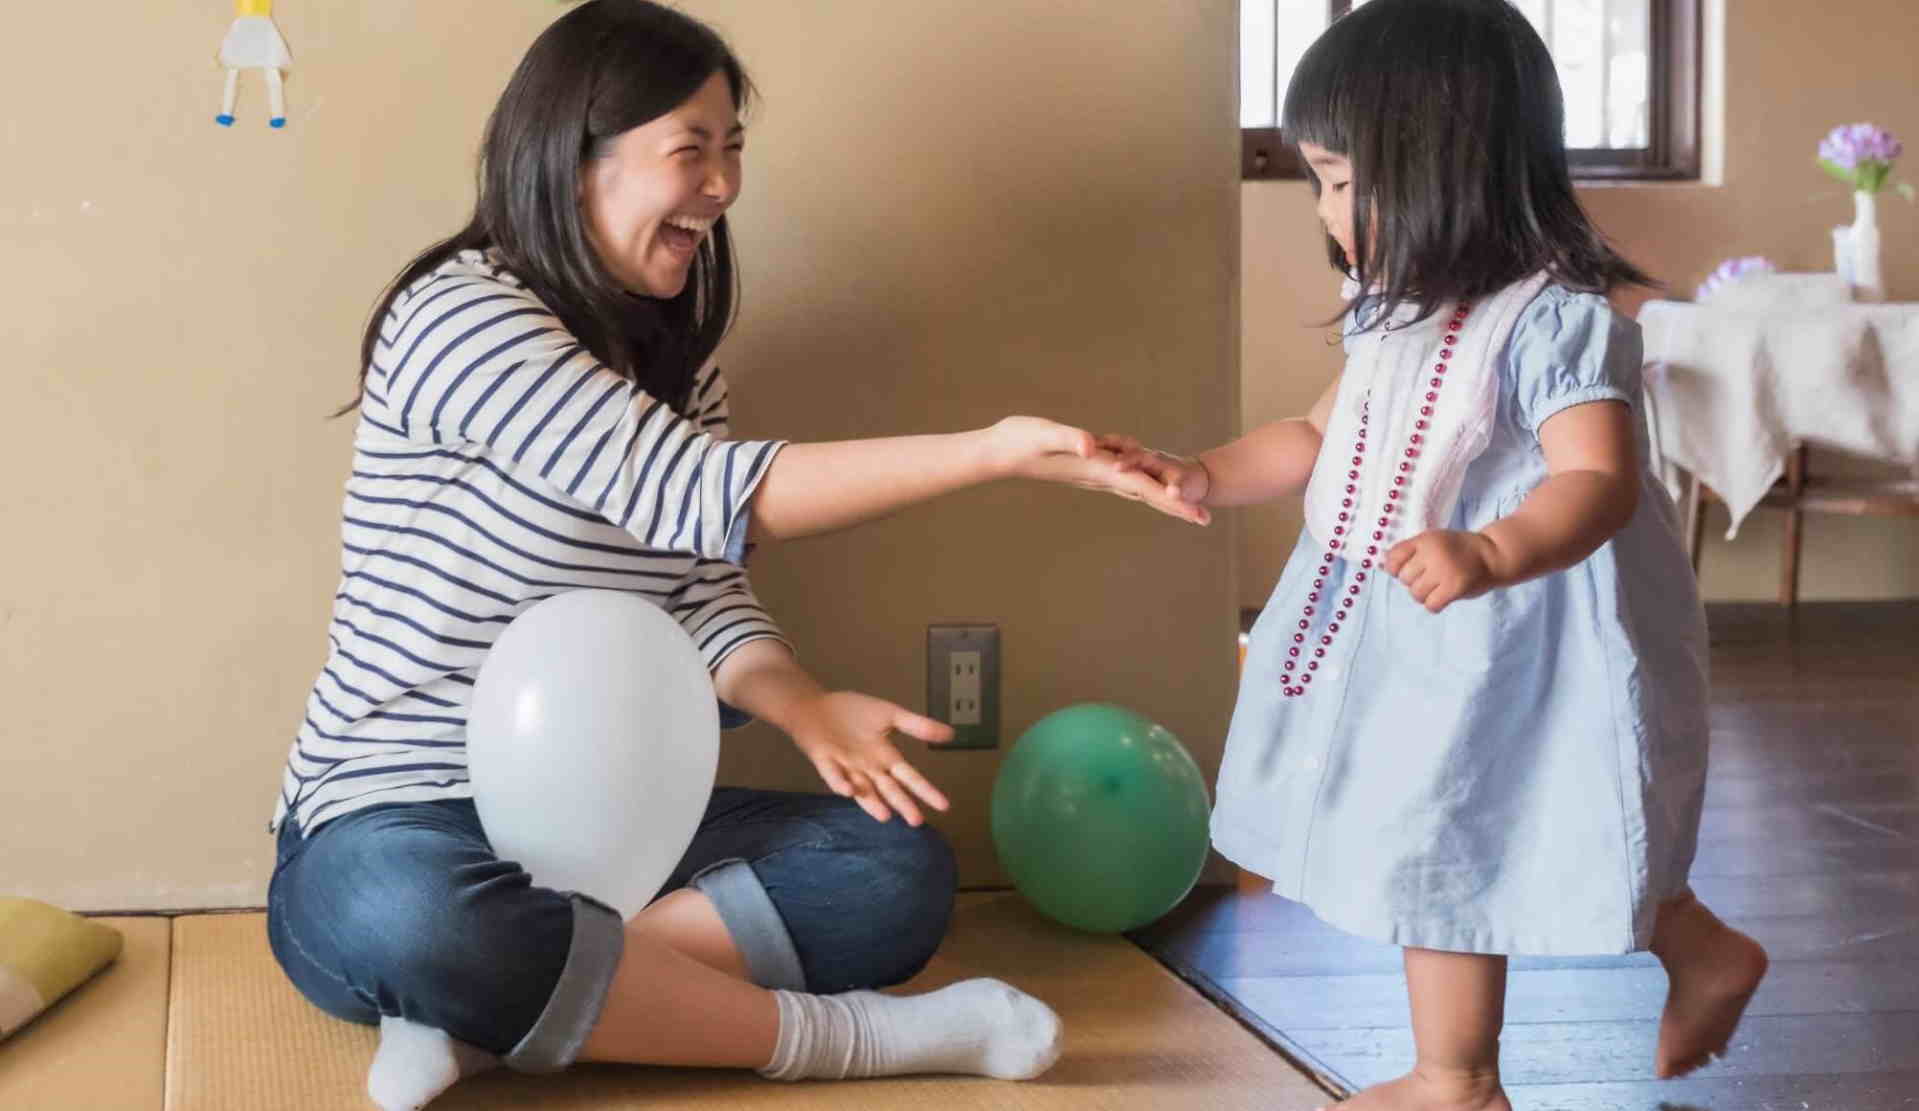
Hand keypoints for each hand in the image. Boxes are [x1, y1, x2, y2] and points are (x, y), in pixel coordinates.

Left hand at [785, 690, 954, 824]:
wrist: (816, 707)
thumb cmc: (852, 713)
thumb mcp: (890, 714)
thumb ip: (917, 725)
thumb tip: (951, 734)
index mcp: (885, 757)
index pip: (909, 777)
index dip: (925, 791)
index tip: (944, 806)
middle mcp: (868, 768)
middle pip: (889, 789)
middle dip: (902, 804)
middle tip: (917, 822)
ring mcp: (846, 767)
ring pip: (863, 789)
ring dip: (872, 803)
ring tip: (886, 817)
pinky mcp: (825, 761)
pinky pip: (833, 775)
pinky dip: (841, 783)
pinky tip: (850, 790)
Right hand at [992, 418, 1208, 524]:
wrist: (997, 453)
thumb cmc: (1019, 441)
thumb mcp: (1046, 433)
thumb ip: (1071, 440)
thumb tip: (1094, 448)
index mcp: (1099, 470)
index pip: (1145, 488)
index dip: (1174, 500)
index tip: (1199, 517)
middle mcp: (1100, 476)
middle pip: (1146, 494)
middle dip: (1176, 507)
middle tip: (1205, 520)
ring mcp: (1093, 475)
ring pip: (1136, 489)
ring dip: (1160, 499)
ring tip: (1184, 507)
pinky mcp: (1086, 468)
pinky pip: (1122, 480)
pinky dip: (1141, 486)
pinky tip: (1145, 486)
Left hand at [1382, 529, 1501, 612]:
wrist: (1494, 555)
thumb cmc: (1460, 550)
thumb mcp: (1436, 541)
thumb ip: (1413, 551)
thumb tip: (1386, 568)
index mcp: (1425, 540)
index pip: (1394, 557)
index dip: (1394, 568)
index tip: (1404, 571)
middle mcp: (1432, 554)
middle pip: (1404, 579)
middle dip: (1414, 582)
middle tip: (1430, 578)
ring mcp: (1444, 571)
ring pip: (1416, 594)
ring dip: (1424, 595)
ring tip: (1438, 588)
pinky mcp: (1455, 588)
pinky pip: (1431, 605)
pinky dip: (1434, 605)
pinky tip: (1443, 598)